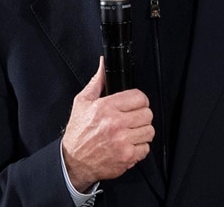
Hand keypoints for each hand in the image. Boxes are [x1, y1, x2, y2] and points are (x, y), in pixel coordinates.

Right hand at [61, 57, 153, 191]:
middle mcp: (116, 124)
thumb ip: (96, 82)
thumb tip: (103, 64)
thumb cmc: (78, 132)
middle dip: (142, 114)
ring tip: (131, 131)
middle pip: (147, 114)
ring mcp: (123, 141)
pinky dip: (140, 147)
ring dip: (142, 131)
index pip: (139, 97)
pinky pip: (146, 148)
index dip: (139, 99)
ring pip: (149, 131)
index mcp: (106, 107)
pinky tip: (129, 143)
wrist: (74, 160)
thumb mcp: (82, 102)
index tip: (136, 103)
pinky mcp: (127, 156)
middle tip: (133, 117)